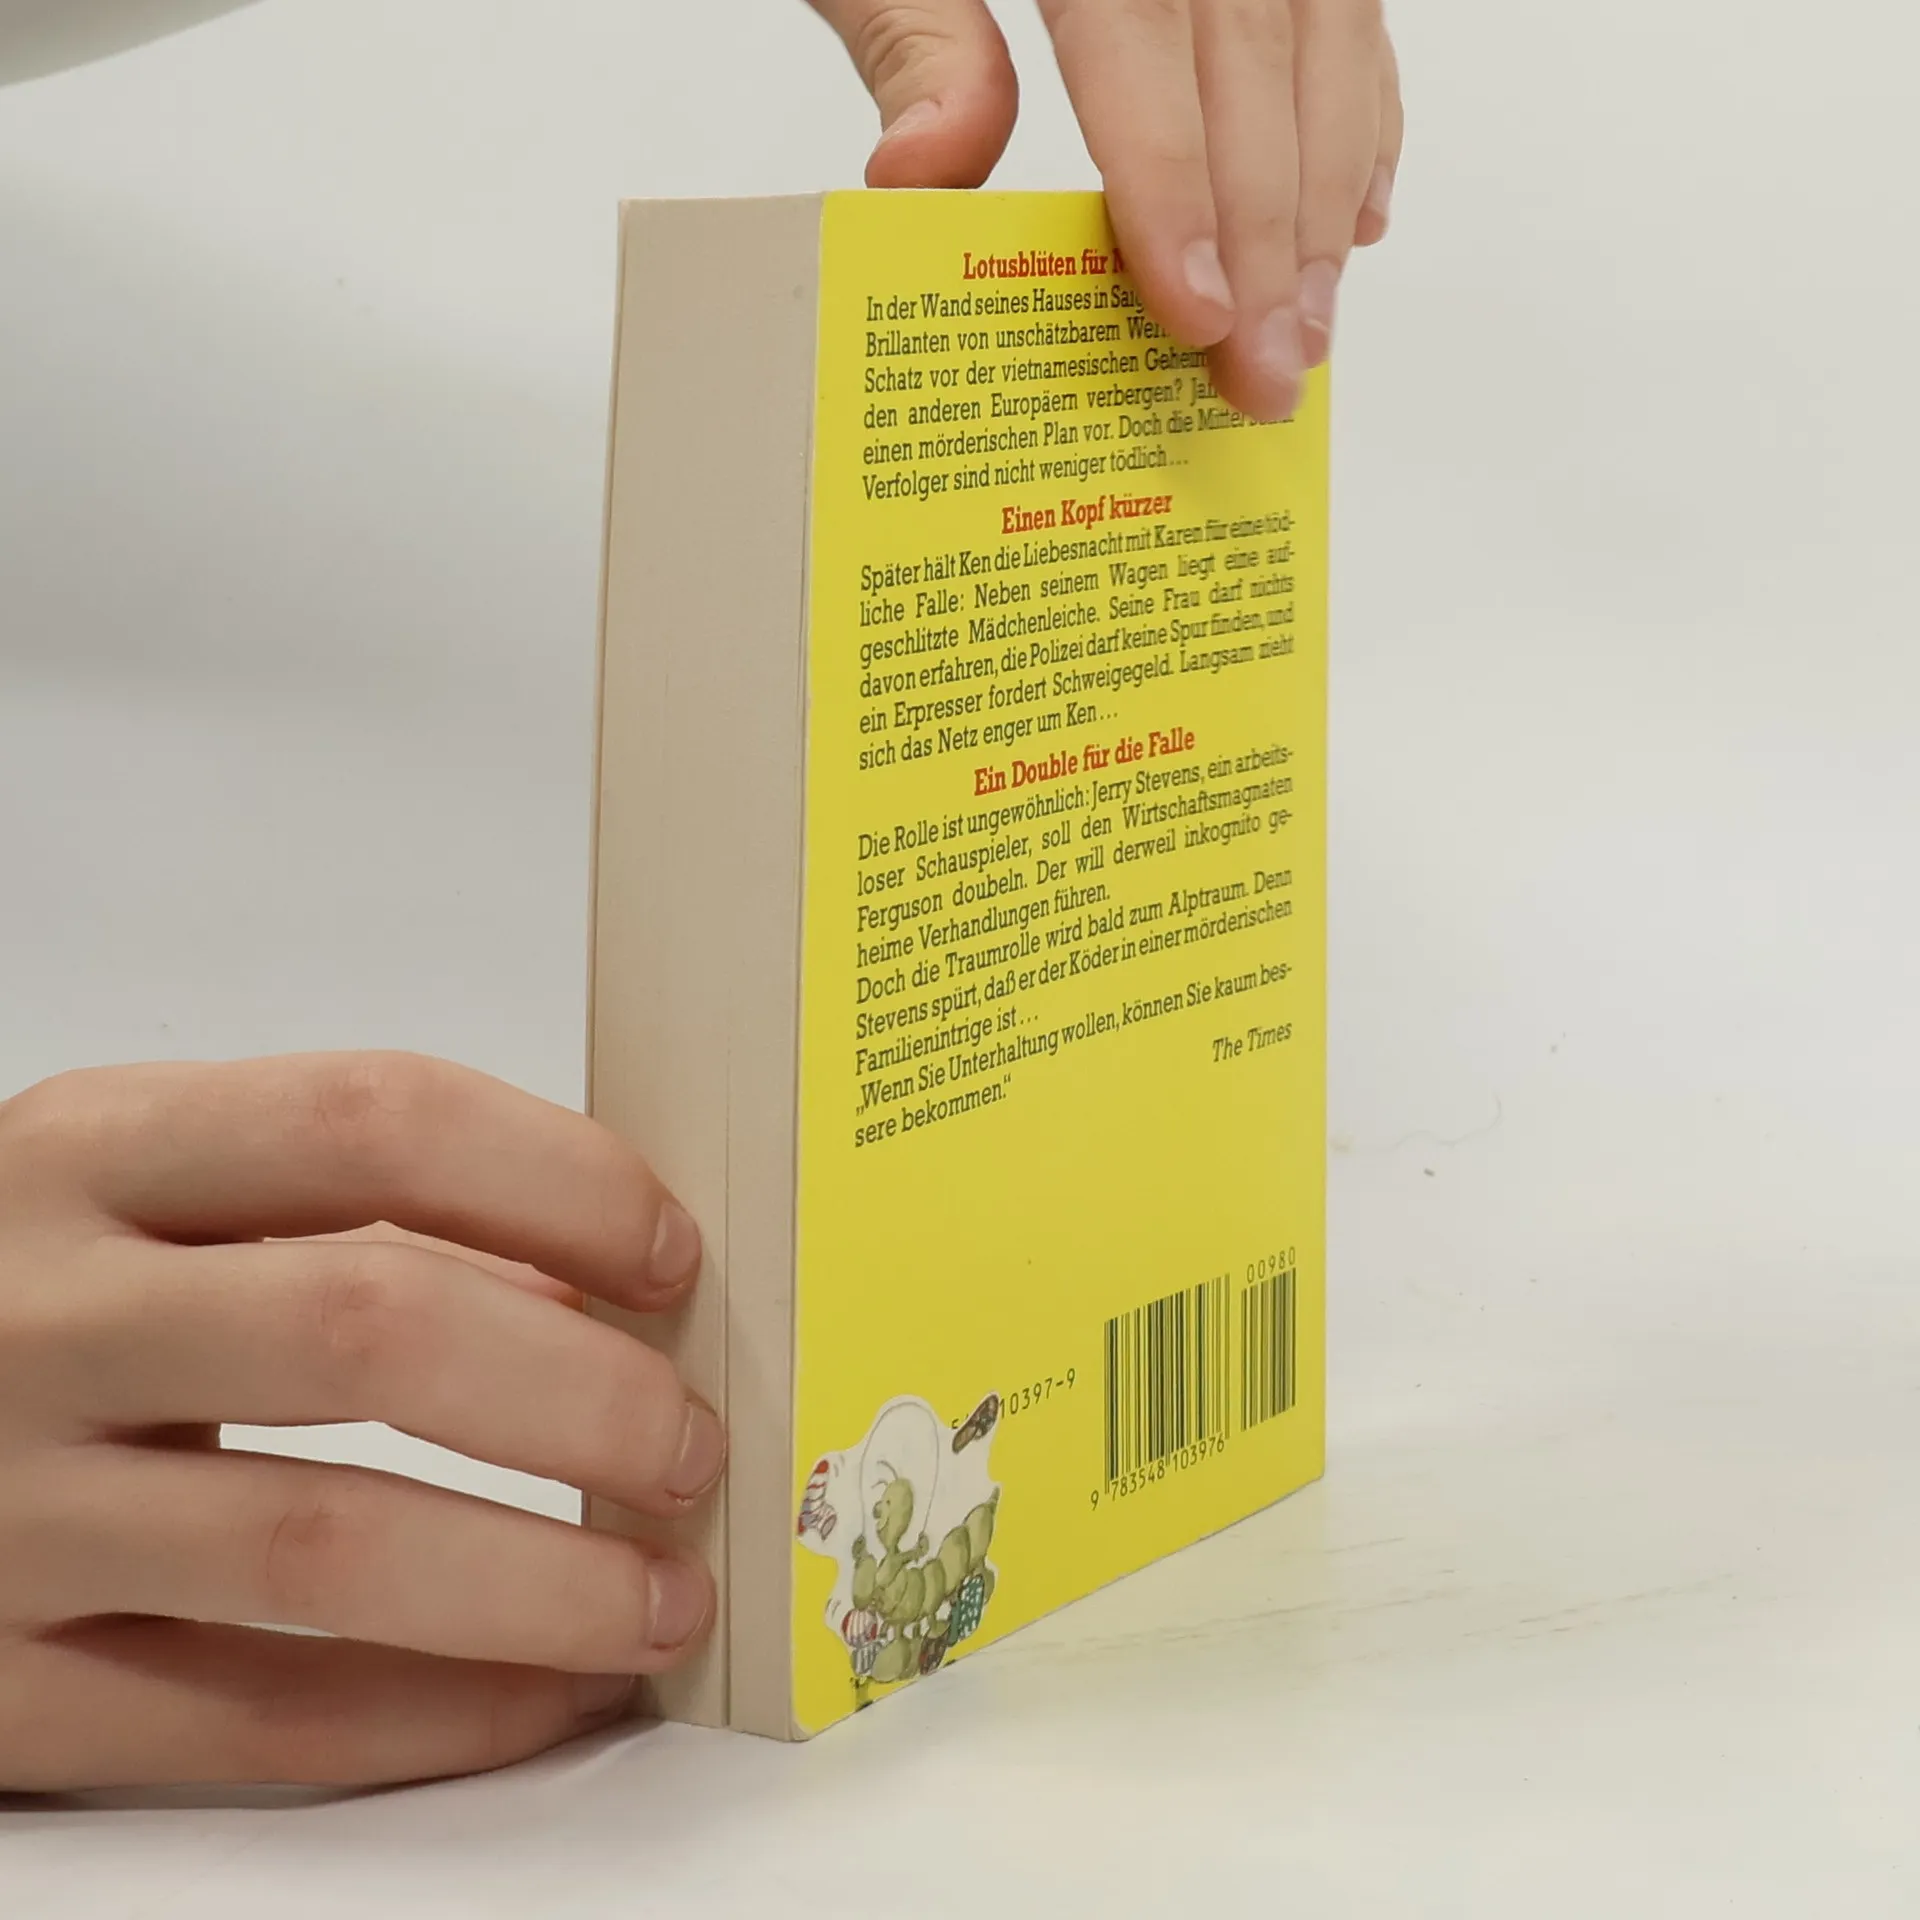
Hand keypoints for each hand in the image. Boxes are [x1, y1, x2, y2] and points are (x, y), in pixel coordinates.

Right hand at [0, 1053, 722, 1791]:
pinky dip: (432, 1713)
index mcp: (95, 1151)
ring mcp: (2, 1508)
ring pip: (322, 1547)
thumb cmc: (25, 1294)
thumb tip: (587, 1296)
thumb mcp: (136, 1193)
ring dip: (538, 1582)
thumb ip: (336, 1212)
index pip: (376, 1121)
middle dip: (580, 1397)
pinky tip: (541, 1697)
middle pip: (370, 1330)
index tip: (669, 1257)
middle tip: (689, 1445)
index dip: (560, 1184)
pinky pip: (248, 1719)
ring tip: (660, 1594)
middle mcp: (40, 1314)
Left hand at [807, 0, 1401, 422]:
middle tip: (1264, 373)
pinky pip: (1353, 16)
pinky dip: (1363, 120)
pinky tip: (1356, 220)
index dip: (1177, 186)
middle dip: (1268, 237)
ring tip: (1306, 328)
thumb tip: (926, 173)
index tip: (1194, 312)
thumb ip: (913, 42)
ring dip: (1325, 201)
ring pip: (1327, 43)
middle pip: (1257, 63)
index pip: (1146, 46)